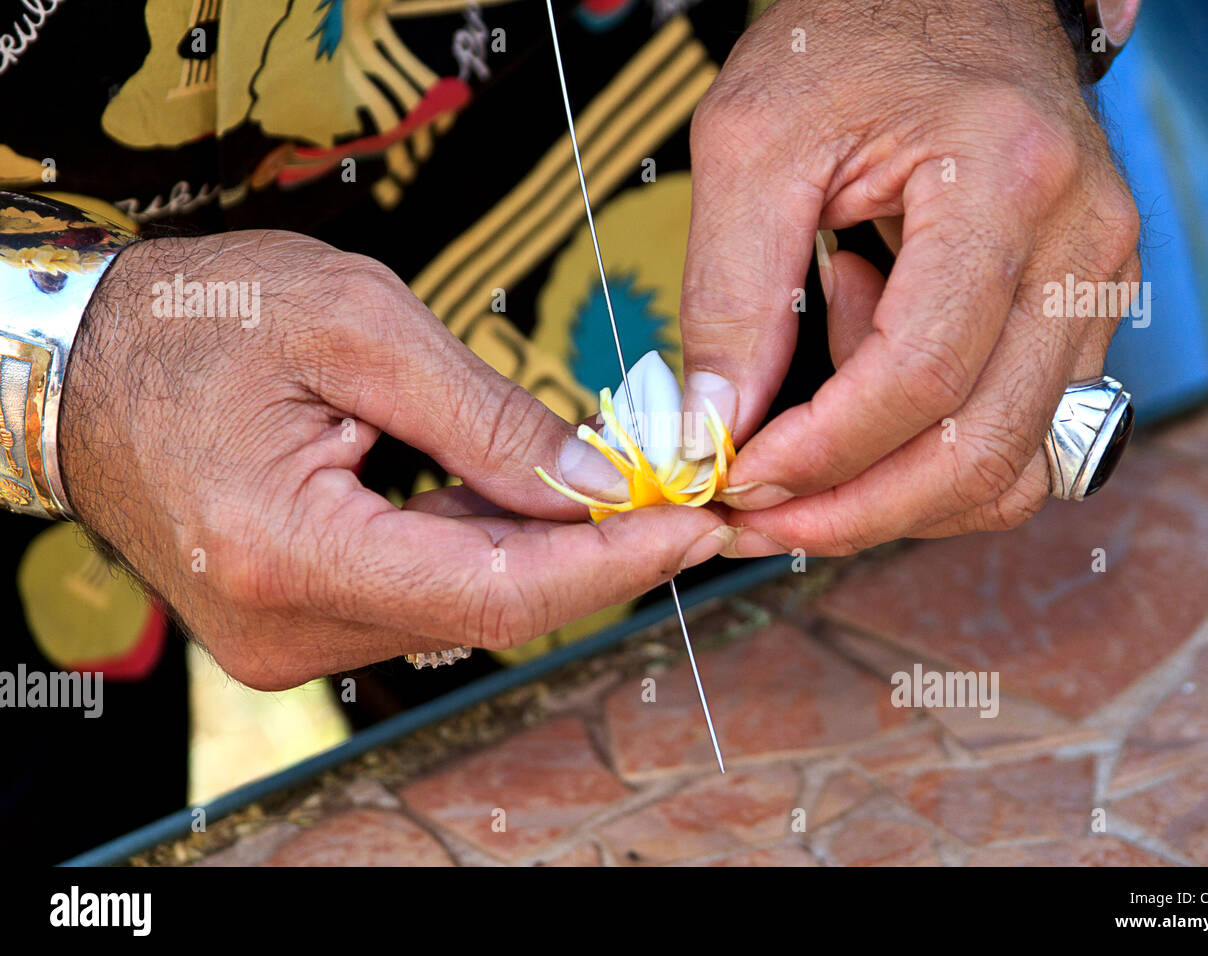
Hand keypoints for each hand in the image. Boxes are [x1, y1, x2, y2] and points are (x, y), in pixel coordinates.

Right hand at [61, 231, 726, 688]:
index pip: (495, 591)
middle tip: (674, 495)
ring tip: (596, 478)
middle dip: (593, 554)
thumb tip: (597, 480)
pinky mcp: (292, 623)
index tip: (694, 527)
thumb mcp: (356, 327)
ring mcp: (284, 637)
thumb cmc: (196, 322)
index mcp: (287, 548)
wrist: (79, 363)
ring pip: (459, 608)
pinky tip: (515, 495)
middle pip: (487, 609)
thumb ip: (486, 417)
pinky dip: (480, 549)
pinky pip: (418, 598)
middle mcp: (283, 623)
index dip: (610, 565)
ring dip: (539, 548)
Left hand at [678, 0, 1139, 555]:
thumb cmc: (855, 43)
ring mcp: (1095, 287)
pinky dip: (929, 450)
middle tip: (759, 518)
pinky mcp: (1080, 315)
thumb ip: (728, 295)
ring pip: (1010, 467)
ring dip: (892, 486)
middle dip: (853, 510)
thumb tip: (713, 432)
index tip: (738, 481)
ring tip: (818, 397)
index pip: (921, 376)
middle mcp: (1079, 247)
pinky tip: (870, 371)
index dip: (822, 454)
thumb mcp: (753, 145)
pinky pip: (1015, 437)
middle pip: (982, 451)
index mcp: (1006, 183)